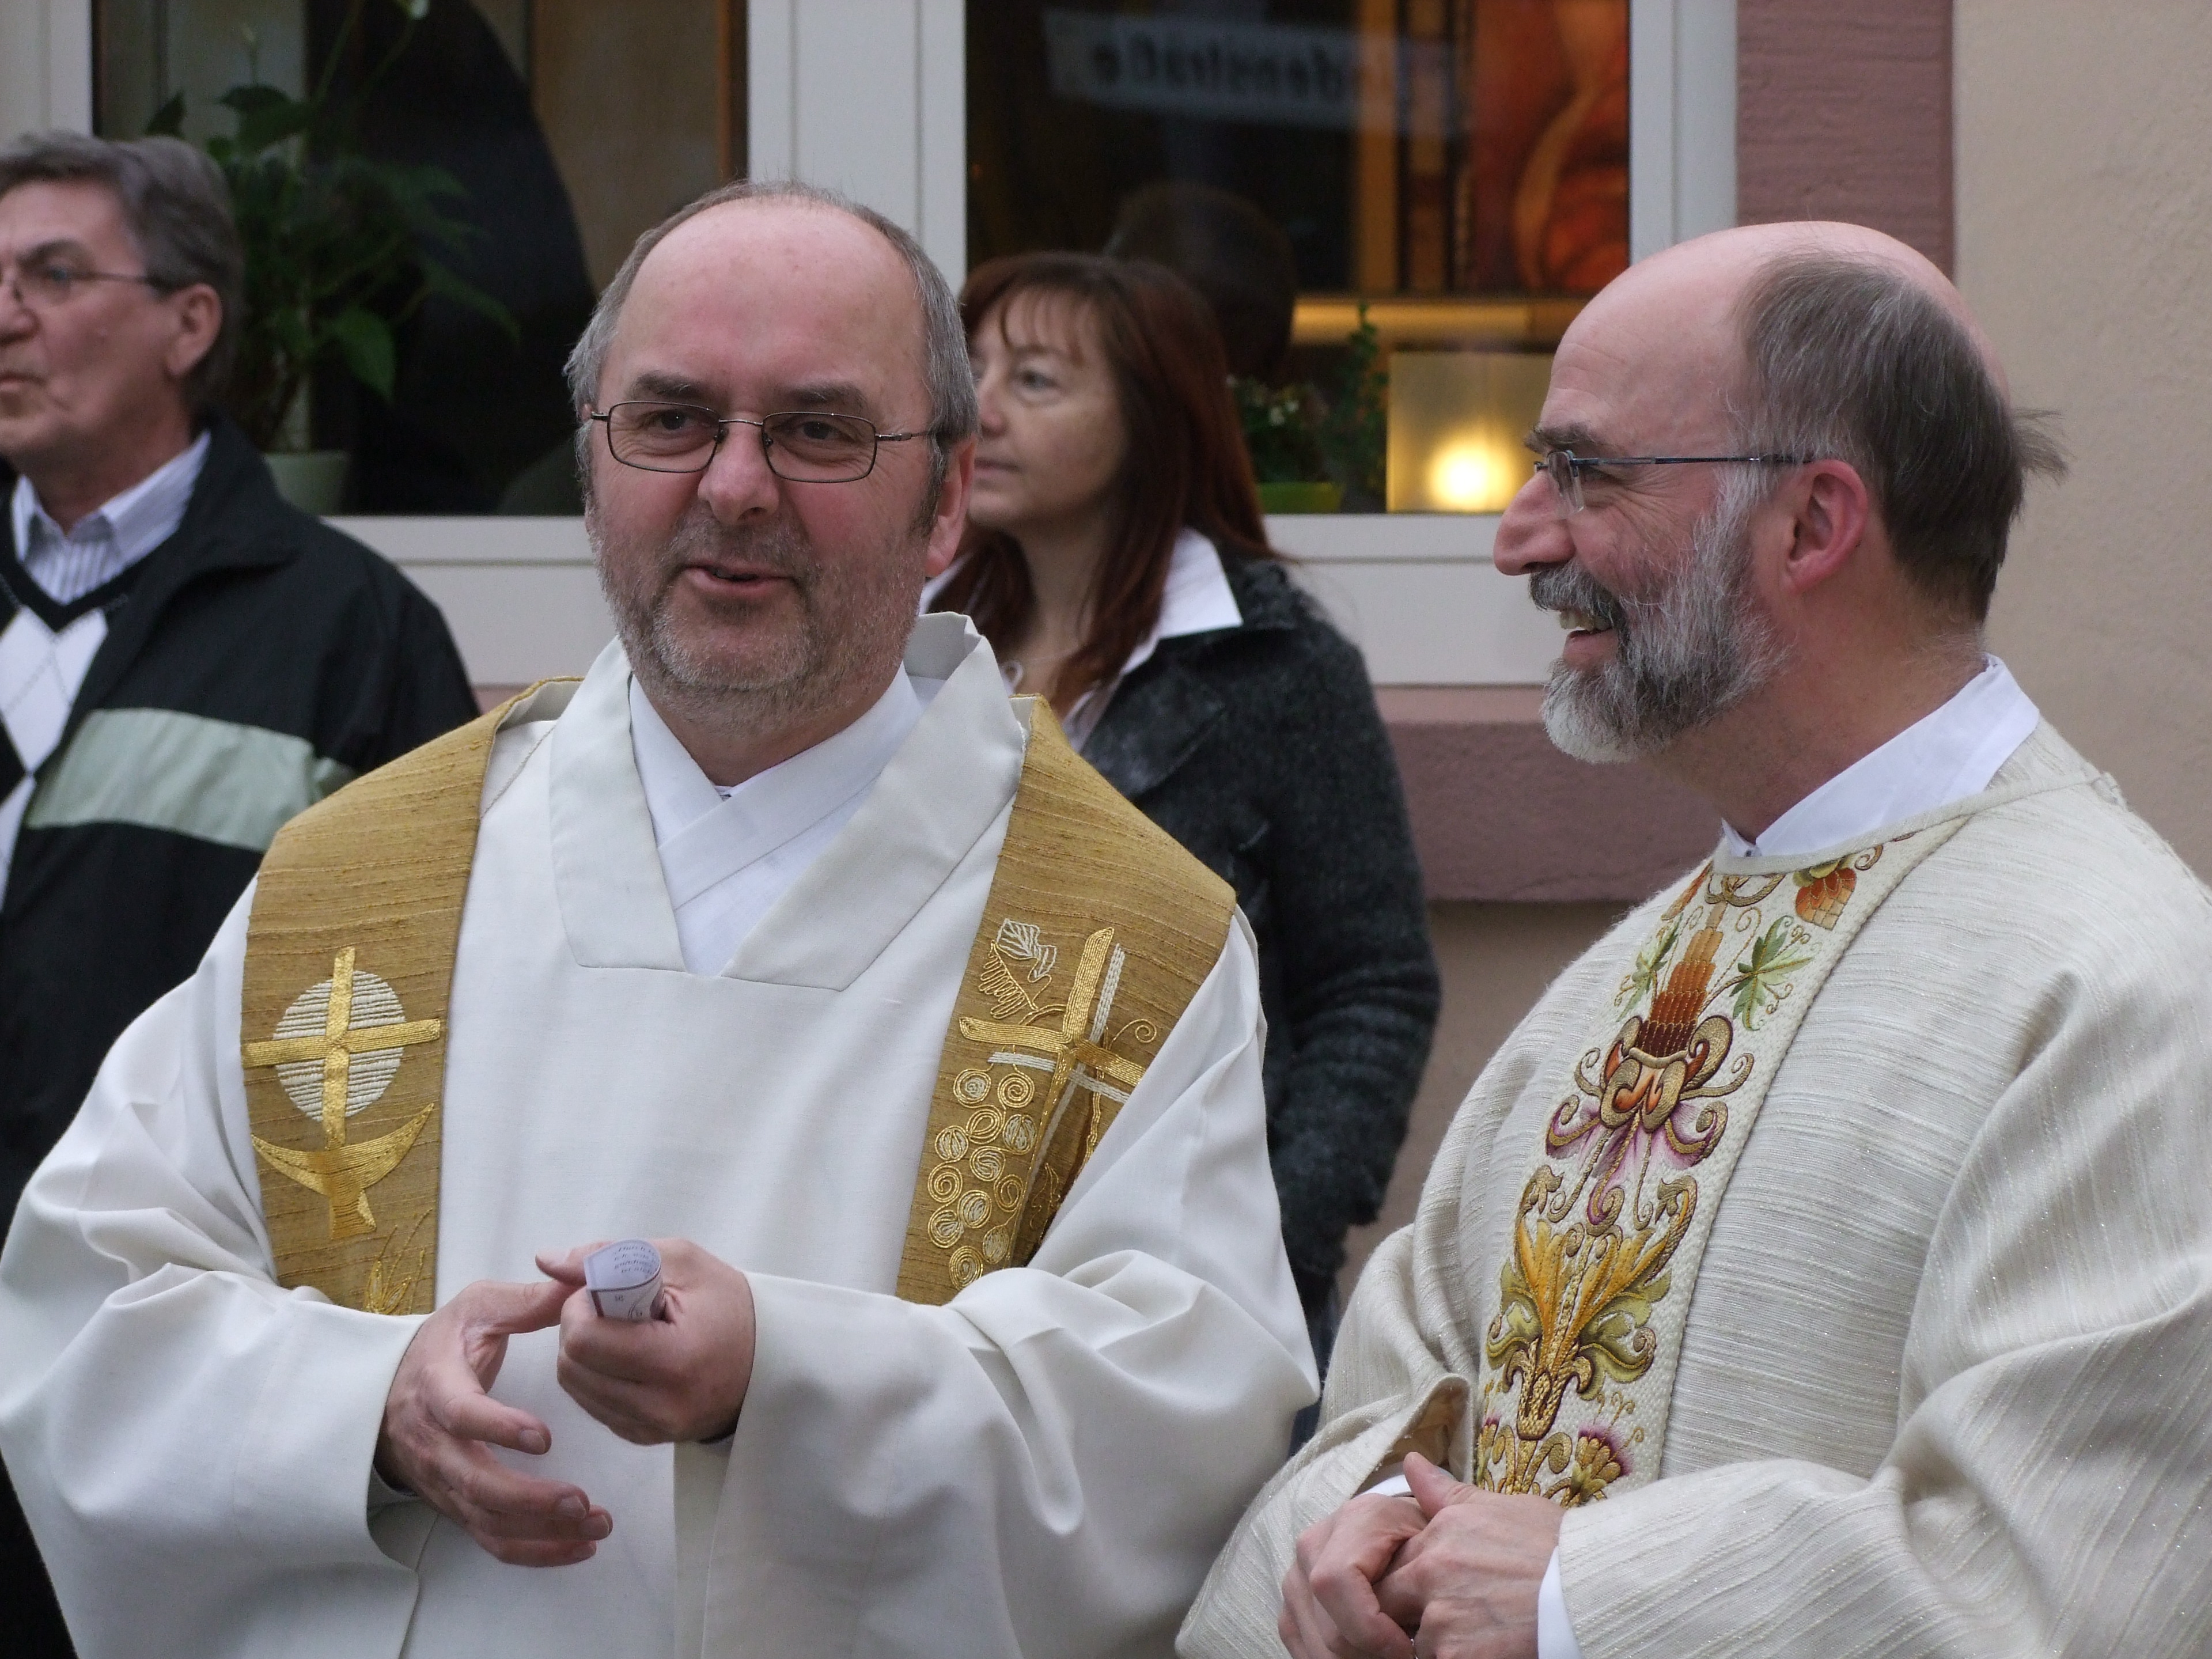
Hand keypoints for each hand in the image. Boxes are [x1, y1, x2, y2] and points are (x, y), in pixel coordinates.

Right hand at [376, 1277, 612, 1566]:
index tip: (543, 1437)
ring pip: (487, 1519)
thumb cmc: (445, 1345)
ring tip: (596, 1524)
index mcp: (438, 1386)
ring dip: (541, 1531)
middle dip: (529, 1500)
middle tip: (581, 1500)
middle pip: (474, 1484)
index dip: (497, 1428)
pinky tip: (579, 1546)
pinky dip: (535, 1551)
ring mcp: (445, 1481)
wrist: (391, 1390)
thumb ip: (528, 1300)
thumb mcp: (478, 1309)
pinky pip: (492, 1539)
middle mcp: (436, 1443)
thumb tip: (580, 1283)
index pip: (460, 1414)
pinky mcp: (458, 1505)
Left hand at [538, 1238, 756, 1443]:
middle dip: (578, 1328)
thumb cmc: (728, 1305)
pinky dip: (597, 1375)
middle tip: (611, 1308)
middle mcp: (660, 1406)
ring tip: (621, 1331)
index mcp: (674, 1360)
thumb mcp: (681, 1261)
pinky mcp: (643, 1438)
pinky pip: (592, 1404)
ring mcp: (651, 1429)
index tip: (604, 1291)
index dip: (580, 1307)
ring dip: (583, 1352)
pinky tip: (628, 1356)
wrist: (769, 1360)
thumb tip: (545, 1260)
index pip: (585, 1340)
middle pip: (571, 1366)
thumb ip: (610, 1256)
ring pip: (574, 1387)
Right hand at [1279, 1487, 1428, 1657]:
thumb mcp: (1444, 1522)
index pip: (1336, 1582)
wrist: (1406, 1548)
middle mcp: (1314, 1543)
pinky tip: (1363, 1656)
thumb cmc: (1432, 1541)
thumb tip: (1415, 1462)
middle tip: (1404, 1657)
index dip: (1370, 1628)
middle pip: (1327, 1624)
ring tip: (1389, 1655)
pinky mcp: (1291, 1602)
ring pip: (1313, 1642)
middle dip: (1367, 1654)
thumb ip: (1438, 1500)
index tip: (1408, 1650)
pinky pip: (1301, 1645)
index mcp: (1352, 1519)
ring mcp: (1296, 1575)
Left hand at [1371, 1454, 1561, 1658]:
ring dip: (1436, 1640)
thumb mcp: (1499, 1507)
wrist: (1594, 1590)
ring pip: (1416, 1637)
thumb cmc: (1556, 1547)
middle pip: (1389, 1600)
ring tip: (1479, 1631)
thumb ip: (1446, 1493)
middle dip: (1406, 1610)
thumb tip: (1411, 1462)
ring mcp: (1443, 1618)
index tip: (1429, 1586)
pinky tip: (1488, 1646)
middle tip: (1451, 1613)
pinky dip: (1458, 1656)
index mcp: (1438, 1533)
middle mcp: (1431, 1573)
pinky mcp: (1458, 1656)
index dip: (1407, 1577)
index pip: (1391, 1560)